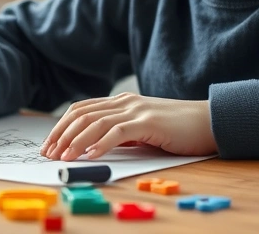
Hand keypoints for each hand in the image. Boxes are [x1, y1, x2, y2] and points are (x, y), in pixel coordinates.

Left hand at [40, 93, 217, 160]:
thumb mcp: (143, 130)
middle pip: (83, 114)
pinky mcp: (149, 123)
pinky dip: (101, 144)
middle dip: (61, 134)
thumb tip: (92, 148)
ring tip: (64, 157)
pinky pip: (118, 132)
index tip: (49, 144)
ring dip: (76, 141)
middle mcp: (126, 102)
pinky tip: (90, 156)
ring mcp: (137, 110)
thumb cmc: (177, 130)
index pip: (82, 109)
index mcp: (122, 102)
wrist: (209, 122)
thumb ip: (121, 134)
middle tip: (49, 153)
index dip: (61, 126)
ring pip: (96, 122)